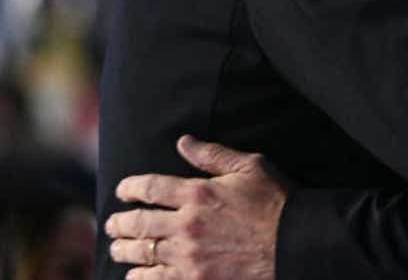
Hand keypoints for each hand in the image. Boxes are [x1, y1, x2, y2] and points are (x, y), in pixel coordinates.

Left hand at [107, 135, 289, 279]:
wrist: (295, 244)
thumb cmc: (276, 202)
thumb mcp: (250, 167)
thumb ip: (213, 155)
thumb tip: (183, 141)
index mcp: (198, 193)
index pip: (149, 187)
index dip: (130, 188)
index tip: (122, 191)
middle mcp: (186, 225)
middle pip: (139, 223)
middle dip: (120, 223)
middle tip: (112, 224)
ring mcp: (188, 257)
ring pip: (142, 253)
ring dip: (125, 251)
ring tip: (118, 249)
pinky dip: (140, 279)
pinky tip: (135, 277)